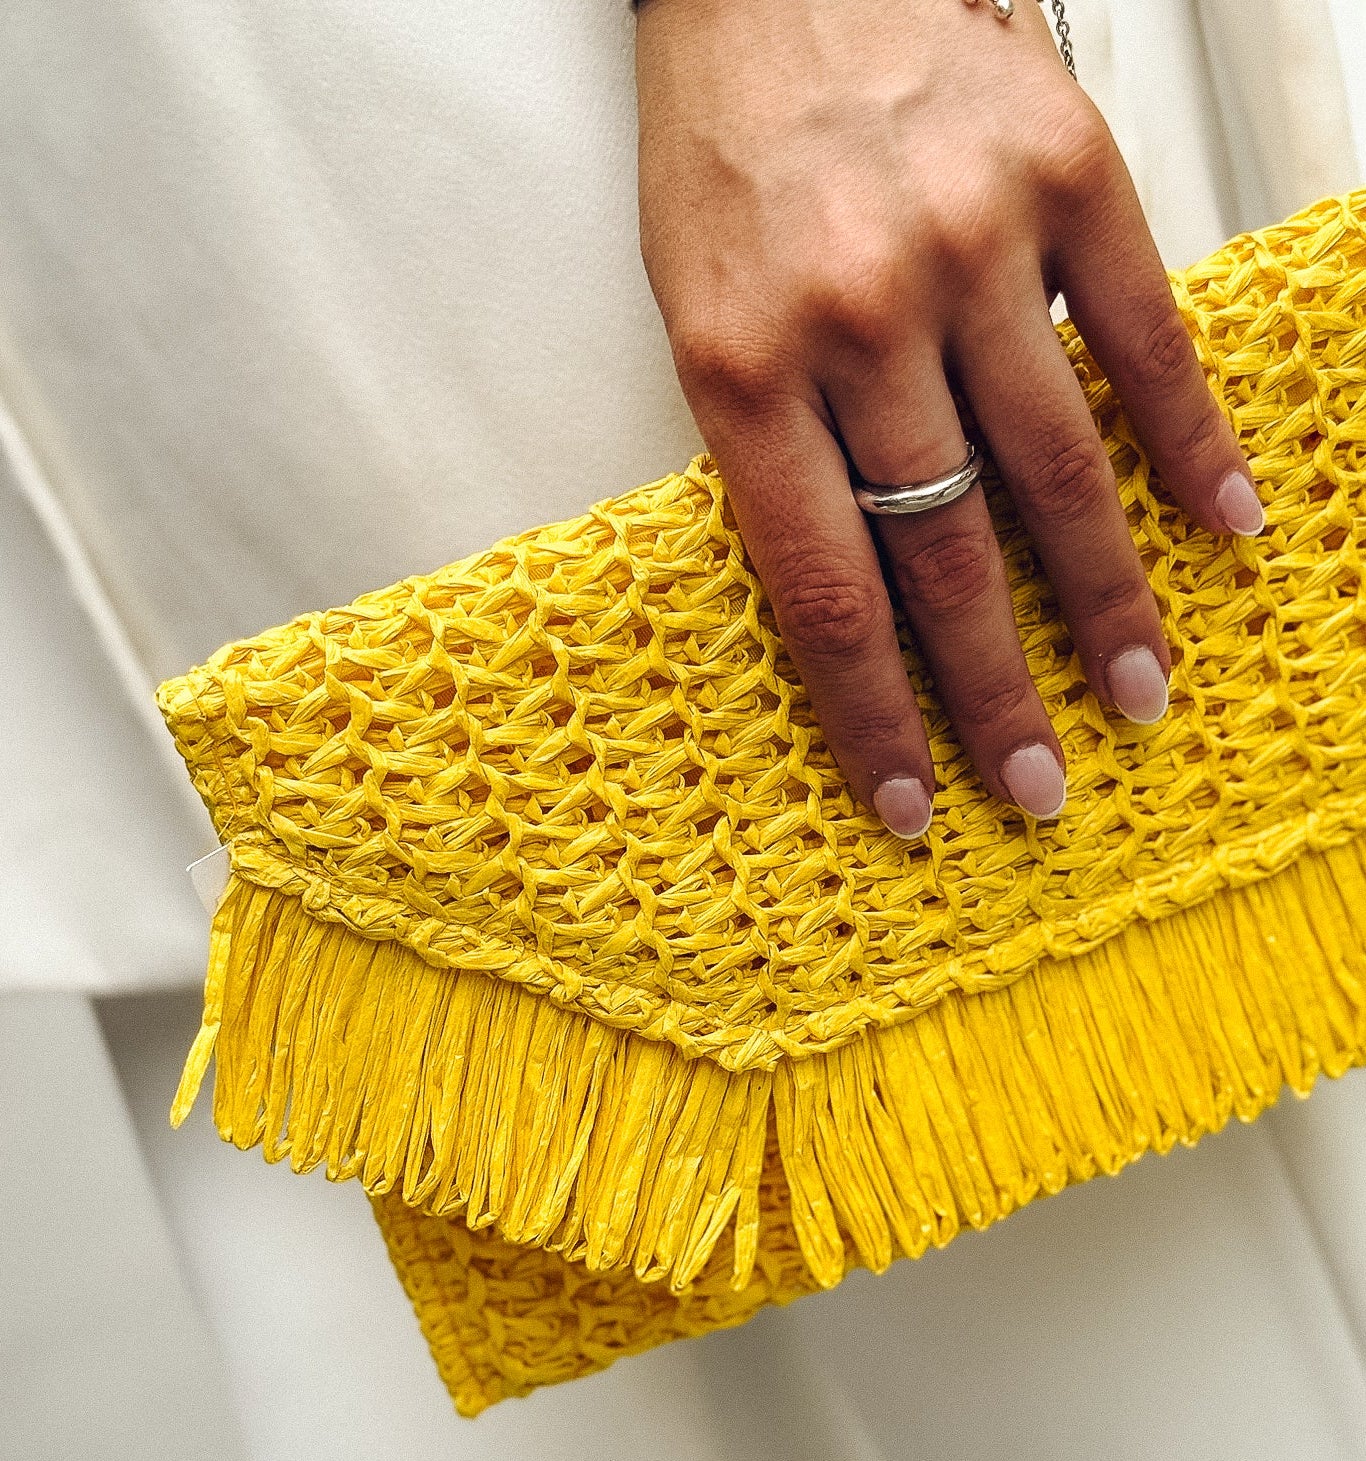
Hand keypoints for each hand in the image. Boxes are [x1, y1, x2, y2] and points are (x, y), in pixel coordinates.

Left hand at [634, 0, 1263, 832]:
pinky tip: (1221, 528)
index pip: (825, 594)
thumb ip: (778, 452)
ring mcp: (970, 244)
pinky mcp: (1063, 174)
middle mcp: (859, 314)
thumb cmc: (729, 145)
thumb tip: (870, 602)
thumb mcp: (698, 314)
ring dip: (1106, 601)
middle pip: (947, 556)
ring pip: (1056, 469)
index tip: (915, 806)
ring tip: (1140, 690)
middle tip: (1042, 787)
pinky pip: (1143, 338)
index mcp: (742, 366)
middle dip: (1000, 695)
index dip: (877, 719)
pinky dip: (1190, 443)